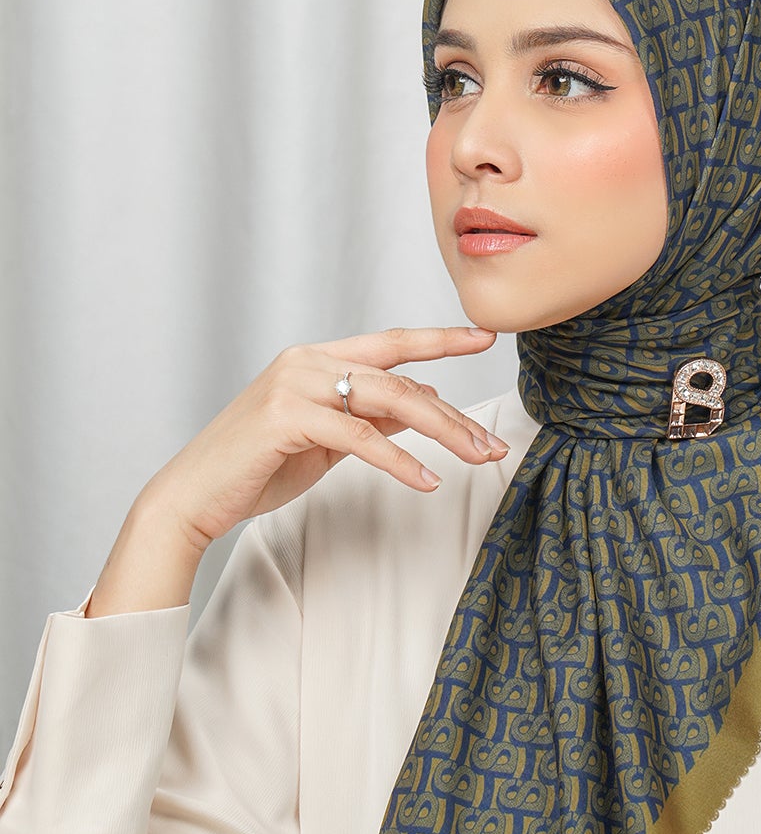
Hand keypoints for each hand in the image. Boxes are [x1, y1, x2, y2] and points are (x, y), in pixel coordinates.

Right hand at [145, 325, 506, 553]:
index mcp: (316, 358)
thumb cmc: (257, 467)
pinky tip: (427, 480)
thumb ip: (369, 416)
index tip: (485, 338)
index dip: (441, 339)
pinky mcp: (287, 418)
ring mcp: (295, 385)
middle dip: (454, 414)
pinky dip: (400, 461)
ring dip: (442, 434)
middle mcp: (307, 361)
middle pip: (400, 379)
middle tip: (492, 445)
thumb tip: (424, 407)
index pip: (391, 344)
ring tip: (476, 459)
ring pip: (388, 401)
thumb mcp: (326, 438)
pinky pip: (360, 437)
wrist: (194, 495)